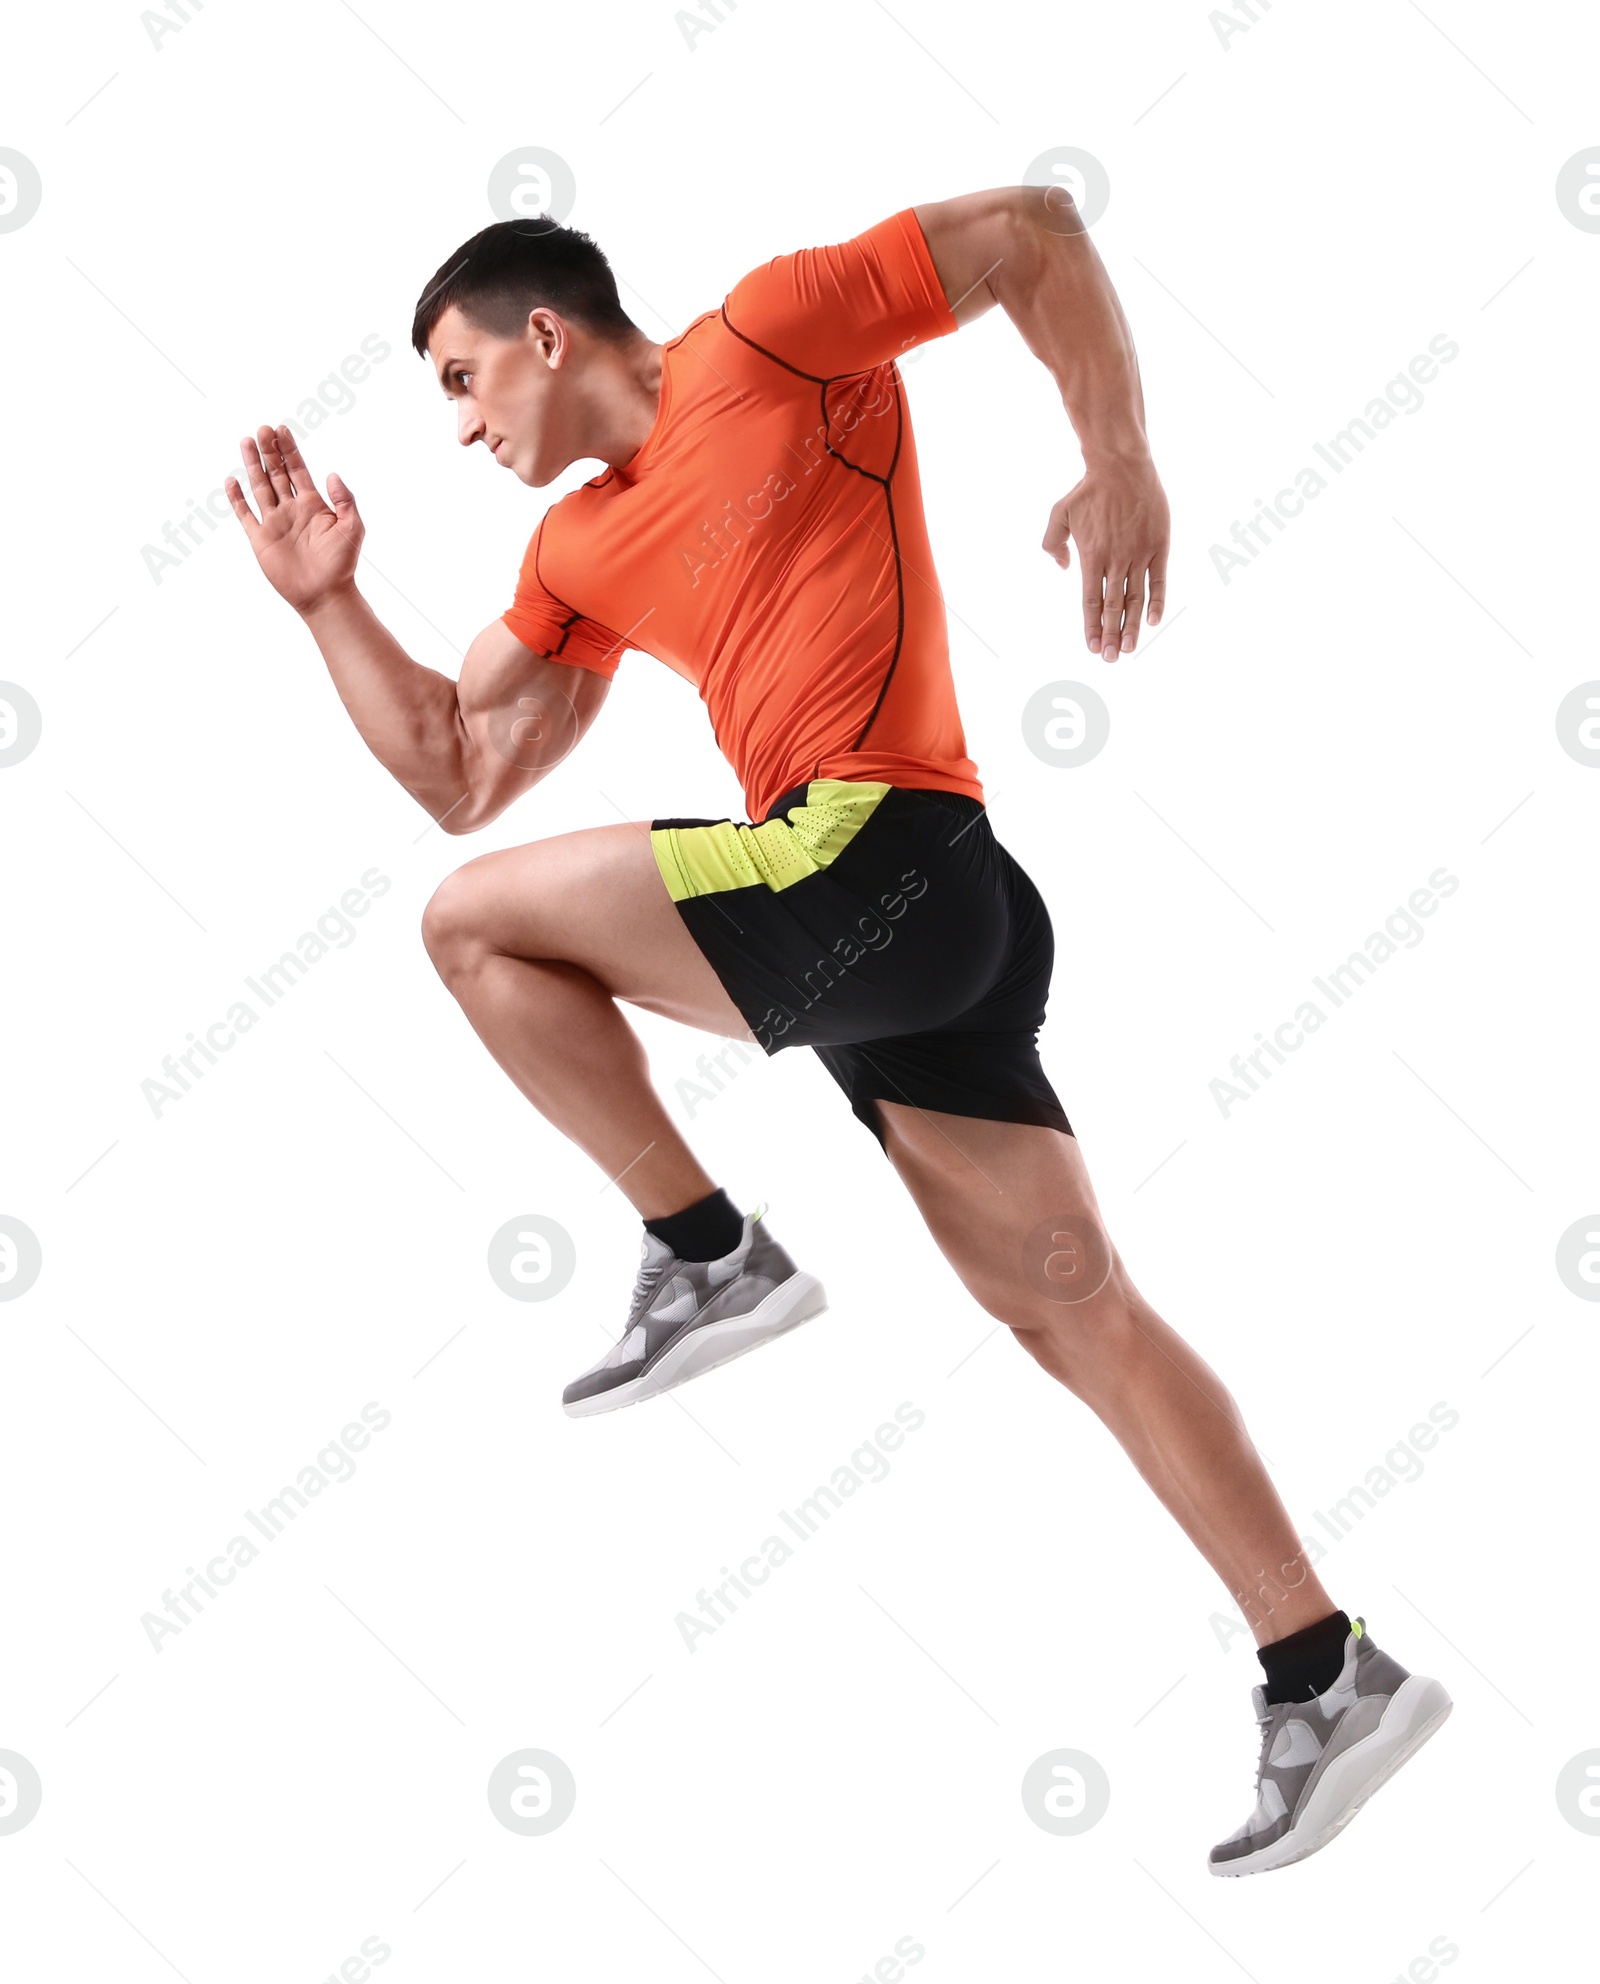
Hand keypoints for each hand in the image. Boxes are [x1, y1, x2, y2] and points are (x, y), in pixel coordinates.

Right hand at [226, 423, 363, 615]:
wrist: (325, 595)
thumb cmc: (342, 564)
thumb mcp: (352, 528)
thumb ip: (345, 500)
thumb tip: (332, 474)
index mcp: (314, 505)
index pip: (298, 470)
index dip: (289, 450)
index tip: (281, 429)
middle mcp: (292, 509)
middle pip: (277, 473)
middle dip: (270, 451)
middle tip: (262, 429)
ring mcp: (275, 522)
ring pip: (260, 487)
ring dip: (253, 465)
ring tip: (246, 441)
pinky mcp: (260, 539)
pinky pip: (245, 514)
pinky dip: (237, 499)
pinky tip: (231, 480)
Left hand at [1042, 454, 1169, 659]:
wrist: (1122, 466)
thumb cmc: (1088, 491)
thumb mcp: (1058, 514)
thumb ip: (1052, 544)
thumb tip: (1063, 568)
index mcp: (1092, 557)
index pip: (1091, 601)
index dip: (1092, 626)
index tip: (1093, 647)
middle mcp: (1115, 560)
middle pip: (1113, 606)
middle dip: (1111, 635)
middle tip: (1110, 658)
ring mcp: (1139, 554)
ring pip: (1136, 598)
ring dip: (1132, 626)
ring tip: (1129, 649)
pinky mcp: (1159, 545)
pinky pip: (1160, 580)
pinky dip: (1157, 601)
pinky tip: (1153, 621)